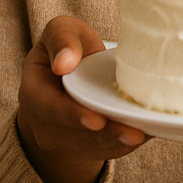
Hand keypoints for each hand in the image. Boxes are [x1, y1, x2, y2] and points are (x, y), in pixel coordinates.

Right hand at [17, 16, 148, 182]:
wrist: (68, 75)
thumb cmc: (68, 47)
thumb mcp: (61, 31)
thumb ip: (61, 39)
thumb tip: (63, 62)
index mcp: (34, 92)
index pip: (49, 108)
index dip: (72, 116)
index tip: (96, 120)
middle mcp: (43, 124)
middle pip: (75, 136)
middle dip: (105, 136)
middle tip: (134, 133)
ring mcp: (63, 141)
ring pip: (93, 148)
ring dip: (120, 143)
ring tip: (147, 132)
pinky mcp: (85, 149)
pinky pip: (106, 151)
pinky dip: (127, 144)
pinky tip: (148, 132)